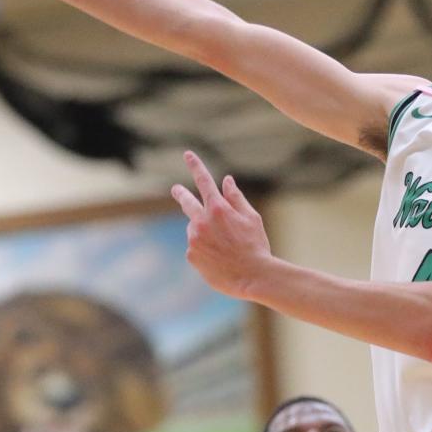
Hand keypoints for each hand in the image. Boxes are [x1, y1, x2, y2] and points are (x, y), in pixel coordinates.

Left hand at [171, 151, 271, 300]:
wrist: (253, 276)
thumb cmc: (256, 245)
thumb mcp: (251, 218)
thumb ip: (236, 198)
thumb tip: (226, 180)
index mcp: (218, 208)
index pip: (204, 180)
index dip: (195, 165)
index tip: (187, 154)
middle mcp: (202, 221)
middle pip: (186, 202)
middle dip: (180, 194)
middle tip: (175, 189)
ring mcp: (194, 239)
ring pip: (195, 228)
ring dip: (204, 230)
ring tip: (224, 246)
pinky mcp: (191, 255)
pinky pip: (195, 247)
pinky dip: (204, 248)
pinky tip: (219, 258)